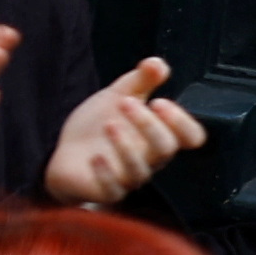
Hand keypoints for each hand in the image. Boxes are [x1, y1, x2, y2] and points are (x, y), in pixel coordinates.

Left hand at [42, 55, 207, 207]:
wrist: (64, 153)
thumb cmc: (98, 126)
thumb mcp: (117, 96)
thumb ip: (140, 80)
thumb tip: (158, 63)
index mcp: (159, 135)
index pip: (190, 137)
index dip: (182, 122)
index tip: (160, 102)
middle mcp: (150, 159)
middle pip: (165, 149)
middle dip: (148, 124)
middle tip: (125, 103)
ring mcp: (129, 177)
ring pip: (140, 170)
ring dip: (126, 147)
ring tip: (108, 124)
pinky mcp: (106, 191)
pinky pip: (113, 189)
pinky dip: (106, 173)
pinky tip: (95, 157)